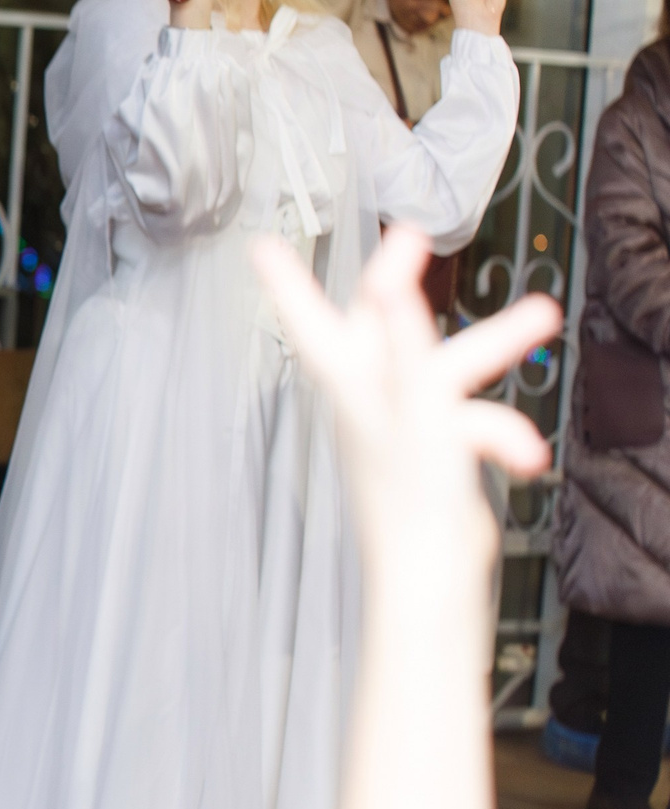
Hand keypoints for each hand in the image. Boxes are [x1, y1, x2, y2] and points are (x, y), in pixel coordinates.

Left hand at [252, 227, 557, 567]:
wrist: (432, 575)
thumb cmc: (409, 499)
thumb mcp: (414, 404)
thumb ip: (405, 342)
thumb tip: (386, 283)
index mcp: (349, 381)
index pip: (308, 317)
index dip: (286, 281)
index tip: (263, 246)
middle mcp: (368, 396)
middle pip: (384, 324)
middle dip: (408, 282)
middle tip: (415, 233)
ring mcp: (400, 421)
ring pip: (446, 367)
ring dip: (494, 347)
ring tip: (545, 317)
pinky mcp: (433, 449)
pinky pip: (471, 420)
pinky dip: (501, 434)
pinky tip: (521, 457)